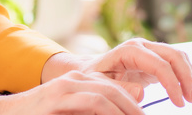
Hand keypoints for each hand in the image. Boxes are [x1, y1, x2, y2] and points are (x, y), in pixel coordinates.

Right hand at [0, 70, 144, 114]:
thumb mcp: (70, 114)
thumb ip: (90, 112)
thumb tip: (117, 114)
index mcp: (79, 83)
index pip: (114, 89)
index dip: (131, 104)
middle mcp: (74, 80)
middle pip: (114, 89)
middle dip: (133, 108)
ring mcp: (65, 87)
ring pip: (106, 93)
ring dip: (126, 110)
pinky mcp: (57, 98)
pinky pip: (92, 102)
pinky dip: (109, 112)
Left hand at [50, 39, 191, 107]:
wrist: (90, 69)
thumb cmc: (93, 76)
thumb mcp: (101, 84)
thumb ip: (120, 88)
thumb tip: (141, 92)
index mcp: (130, 50)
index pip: (160, 64)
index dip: (173, 83)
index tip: (179, 103)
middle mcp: (143, 45)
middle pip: (174, 55)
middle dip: (187, 78)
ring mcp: (150, 50)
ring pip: (179, 57)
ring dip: (190, 76)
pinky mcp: (154, 58)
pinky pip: (176, 63)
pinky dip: (186, 75)